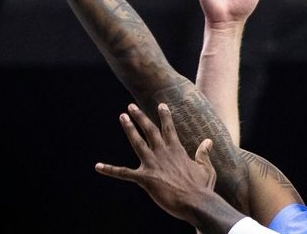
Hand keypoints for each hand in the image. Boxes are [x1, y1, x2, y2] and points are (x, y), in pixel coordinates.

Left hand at [96, 103, 216, 222]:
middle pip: (150, 130)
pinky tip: (98, 167)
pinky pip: (124, 173)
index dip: (164, 116)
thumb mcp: (206, 168)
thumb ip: (204, 154)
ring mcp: (153, 164)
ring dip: (129, 129)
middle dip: (140, 117)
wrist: (196, 202)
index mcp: (177, 150)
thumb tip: (208, 141)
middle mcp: (163, 153)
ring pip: (137, 142)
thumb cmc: (202, 187)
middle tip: (131, 106)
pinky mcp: (145, 178)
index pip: (169, 128)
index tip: (160, 104)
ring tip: (122, 117)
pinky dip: (110, 170)